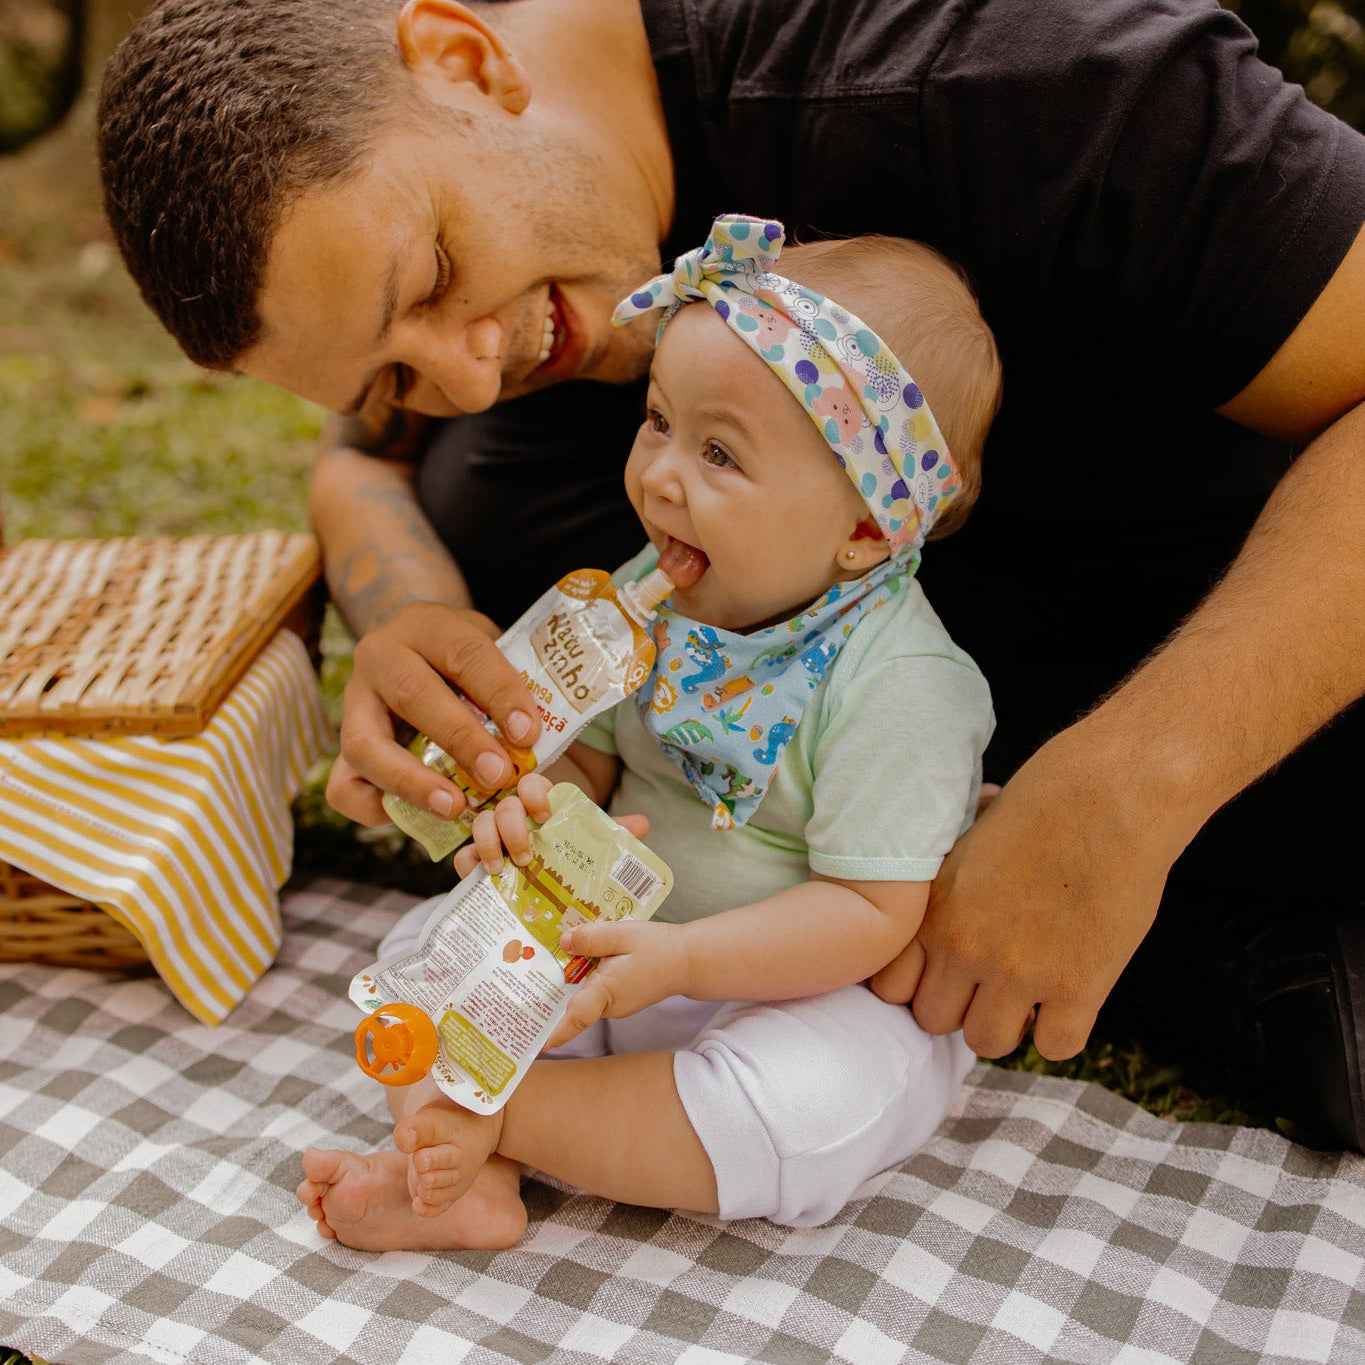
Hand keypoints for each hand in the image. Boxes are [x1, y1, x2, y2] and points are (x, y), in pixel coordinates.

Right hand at [327, 603, 540, 825]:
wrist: (411, 647)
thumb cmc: (463, 659)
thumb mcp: (490, 649)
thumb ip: (509, 687)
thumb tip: (536, 743)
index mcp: (426, 626)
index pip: (465, 653)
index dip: (498, 692)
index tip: (527, 732)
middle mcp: (380, 657)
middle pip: (413, 695)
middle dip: (459, 739)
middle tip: (498, 774)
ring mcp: (352, 703)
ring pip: (365, 745)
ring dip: (411, 782)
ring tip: (453, 807)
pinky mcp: (340, 747)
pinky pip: (342, 786)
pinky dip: (373, 808)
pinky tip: (417, 816)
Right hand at [452, 775, 649, 875]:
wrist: (543, 901)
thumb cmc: (567, 864)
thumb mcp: (590, 850)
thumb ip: (613, 836)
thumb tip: (643, 823)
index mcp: (540, 806)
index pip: (532, 784)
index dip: (535, 793)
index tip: (545, 813)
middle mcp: (513, 816)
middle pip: (505, 804)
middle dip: (513, 825)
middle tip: (528, 853)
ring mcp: (490, 838)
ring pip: (480, 823)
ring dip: (489, 841)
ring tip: (504, 867)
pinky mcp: (473, 863)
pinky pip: (463, 855)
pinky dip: (470, 862)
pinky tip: (483, 874)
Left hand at [545, 920, 690, 1047]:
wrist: (688, 960)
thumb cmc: (657, 948)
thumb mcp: (623, 935)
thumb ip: (592, 938)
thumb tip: (563, 942)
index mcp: (607, 992)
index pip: (576, 1017)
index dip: (554, 1032)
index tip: (535, 1044)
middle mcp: (609, 1006)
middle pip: (572, 1006)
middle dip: (549, 997)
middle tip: (522, 983)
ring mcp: (615, 1006)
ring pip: (583, 997)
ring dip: (567, 983)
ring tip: (542, 963)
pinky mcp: (620, 999)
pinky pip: (595, 992)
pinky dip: (584, 980)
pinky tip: (577, 959)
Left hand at [871, 728, 1186, 1060]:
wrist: (1108, 797)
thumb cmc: (1040, 806)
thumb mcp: (967, 845)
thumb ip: (946, 895)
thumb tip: (942, 916)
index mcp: (935, 912)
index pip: (892, 987)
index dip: (920, 983)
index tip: (947, 971)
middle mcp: (966, 948)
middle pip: (935, 1020)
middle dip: (960, 1005)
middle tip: (991, 982)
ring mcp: (1020, 972)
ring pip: (987, 1042)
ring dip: (1008, 1022)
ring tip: (1031, 992)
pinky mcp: (1077, 987)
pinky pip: (1055, 1048)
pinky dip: (1062, 1029)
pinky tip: (1071, 995)